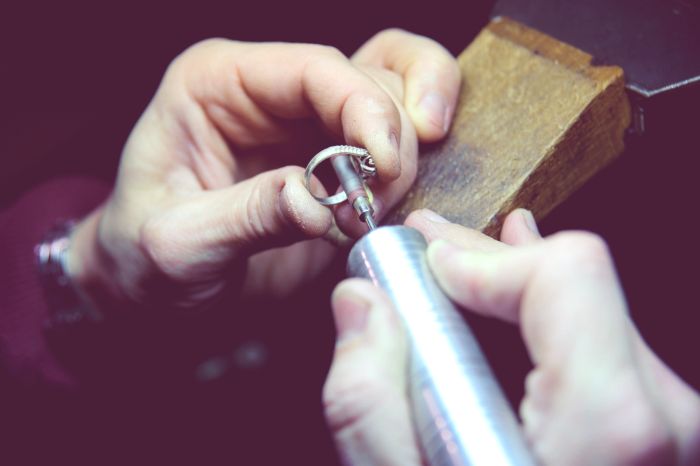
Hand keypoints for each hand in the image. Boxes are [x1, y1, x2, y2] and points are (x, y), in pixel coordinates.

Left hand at [65, 31, 460, 311]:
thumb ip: (246, 218)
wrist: (154, 288)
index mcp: (217, 83)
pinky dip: (408, 170)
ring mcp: (306, 123)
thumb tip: (316, 203)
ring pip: (394, 100)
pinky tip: (388, 207)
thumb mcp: (178, 244)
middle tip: (376, 200)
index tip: (385, 164)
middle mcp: (269, 91)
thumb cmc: (144, 256)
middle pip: (368, 77)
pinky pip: (393, 141)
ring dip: (404, 156)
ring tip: (373, 212)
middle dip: (389, 137)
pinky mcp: (334, 162)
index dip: (364, 106)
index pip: (314, 68)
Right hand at [323, 209, 699, 464]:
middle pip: (576, 282)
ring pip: (586, 309)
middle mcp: (659, 419)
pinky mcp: (649, 434)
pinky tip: (506, 311)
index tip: (427, 267)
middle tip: (425, 253)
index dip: (484, 258)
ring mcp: (664, 428)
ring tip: (456, 278)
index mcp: (610, 424)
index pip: (568, 272)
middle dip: (486, 265)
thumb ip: (368, 399)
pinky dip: (538, 324)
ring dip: (508, 293)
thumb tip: (359, 306)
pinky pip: (596, 344)